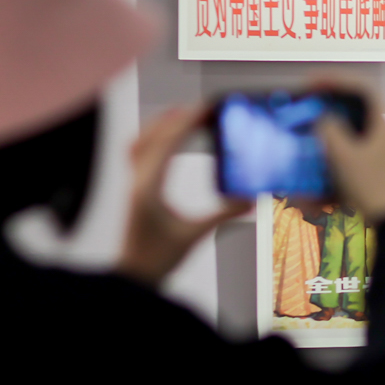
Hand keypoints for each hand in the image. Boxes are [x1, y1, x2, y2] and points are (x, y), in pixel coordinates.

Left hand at [115, 106, 249, 287]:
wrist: (133, 276)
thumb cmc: (159, 258)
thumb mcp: (194, 235)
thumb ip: (223, 214)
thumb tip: (252, 200)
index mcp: (149, 188)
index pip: (167, 144)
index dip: (187, 122)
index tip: (206, 109)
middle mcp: (136, 181)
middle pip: (153, 136)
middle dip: (178, 118)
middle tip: (204, 108)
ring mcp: (131, 183)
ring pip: (140, 140)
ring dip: (161, 124)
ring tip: (184, 114)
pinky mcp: (133, 188)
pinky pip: (136, 152)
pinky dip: (151, 137)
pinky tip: (166, 136)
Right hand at [316, 83, 384, 221]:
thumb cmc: (368, 186)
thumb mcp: (342, 156)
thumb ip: (329, 130)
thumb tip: (324, 119)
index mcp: (383, 125)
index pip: (363, 89)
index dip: (337, 79)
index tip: (313, 83)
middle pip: (357, 108)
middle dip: (331, 105)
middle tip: (311, 105)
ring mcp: (383, 153)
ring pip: (353, 133)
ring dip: (331, 133)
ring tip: (311, 134)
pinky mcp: (377, 170)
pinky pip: (353, 155)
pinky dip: (335, 157)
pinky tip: (321, 168)